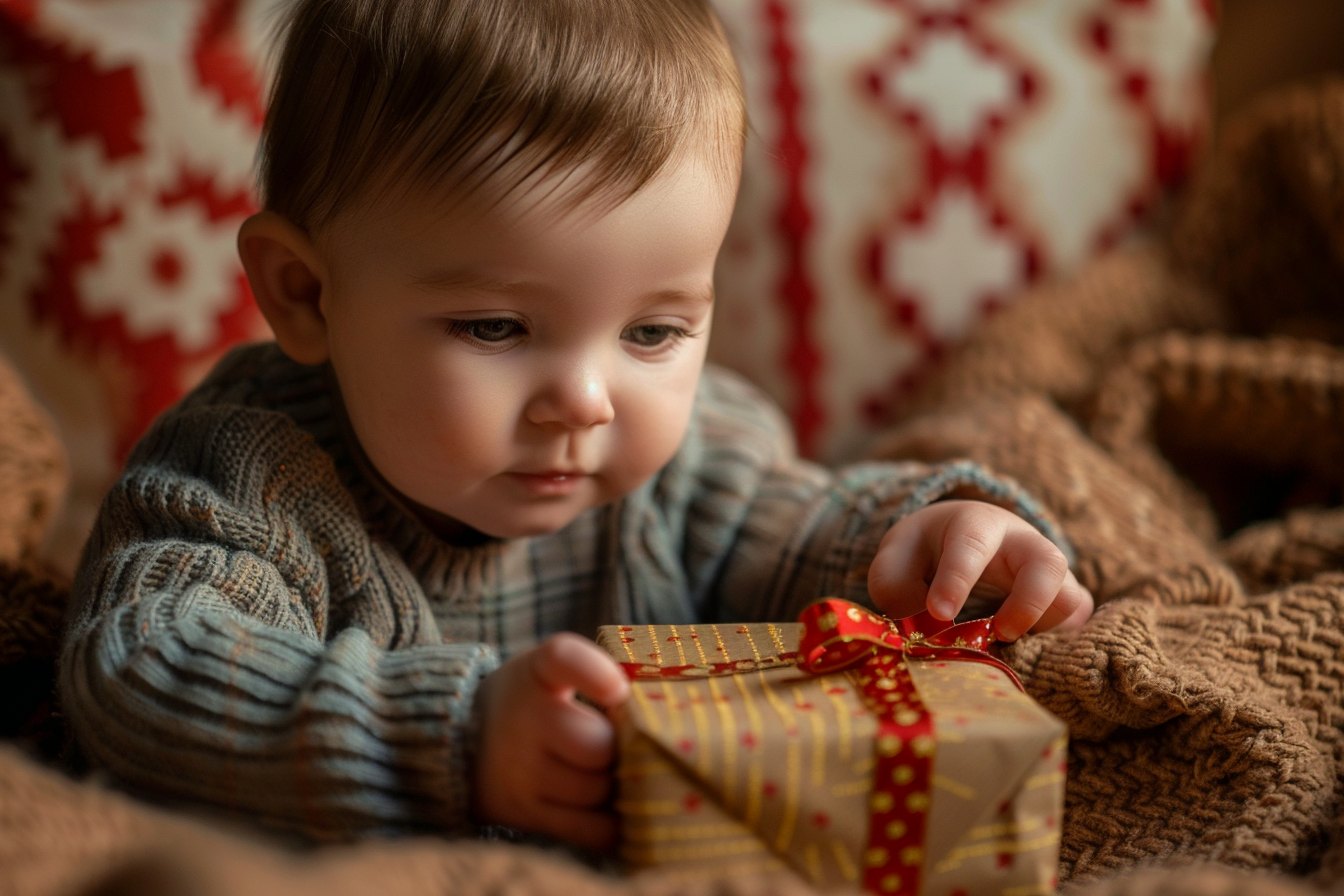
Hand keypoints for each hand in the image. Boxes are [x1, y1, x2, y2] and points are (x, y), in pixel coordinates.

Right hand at [473, 633, 629, 849]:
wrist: (462, 744)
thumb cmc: (532, 701)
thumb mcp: (550, 671)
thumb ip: (600, 674)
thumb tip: (665, 705)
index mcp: (536, 671)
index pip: (562, 659)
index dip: (594, 673)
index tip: (617, 690)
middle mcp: (523, 721)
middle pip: (599, 746)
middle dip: (622, 747)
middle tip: (625, 744)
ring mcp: (520, 774)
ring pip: (598, 790)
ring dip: (618, 785)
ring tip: (616, 773)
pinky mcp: (526, 815)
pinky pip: (592, 830)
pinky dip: (612, 823)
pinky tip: (614, 808)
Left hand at [867, 500, 1092, 639]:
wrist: (953, 542)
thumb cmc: (923, 553)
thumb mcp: (894, 560)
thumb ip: (895, 588)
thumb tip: (924, 624)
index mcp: (975, 524)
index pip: (972, 546)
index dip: (957, 580)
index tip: (939, 613)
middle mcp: (1022, 543)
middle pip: (1048, 563)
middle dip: (1028, 603)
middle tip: (1000, 634)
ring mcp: (1046, 572)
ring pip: (1070, 597)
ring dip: (1043, 628)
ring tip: (1006, 641)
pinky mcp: (1060, 600)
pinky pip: (1075, 622)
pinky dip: (1057, 641)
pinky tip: (1024, 649)